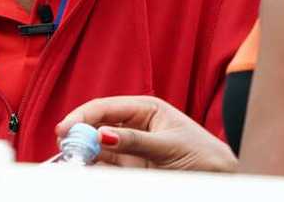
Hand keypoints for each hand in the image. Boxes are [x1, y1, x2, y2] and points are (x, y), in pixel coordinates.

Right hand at [56, 95, 237, 171]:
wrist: (219, 177)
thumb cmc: (203, 154)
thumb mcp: (169, 146)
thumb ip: (135, 141)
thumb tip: (103, 134)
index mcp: (145, 108)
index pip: (106, 107)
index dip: (83, 116)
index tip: (66, 128)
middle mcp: (134, 124)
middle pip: (97, 124)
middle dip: (78, 133)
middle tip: (64, 145)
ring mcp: (131, 145)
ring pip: (98, 146)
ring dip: (83, 151)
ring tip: (69, 158)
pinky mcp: (131, 166)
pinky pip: (105, 164)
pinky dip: (92, 166)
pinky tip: (83, 167)